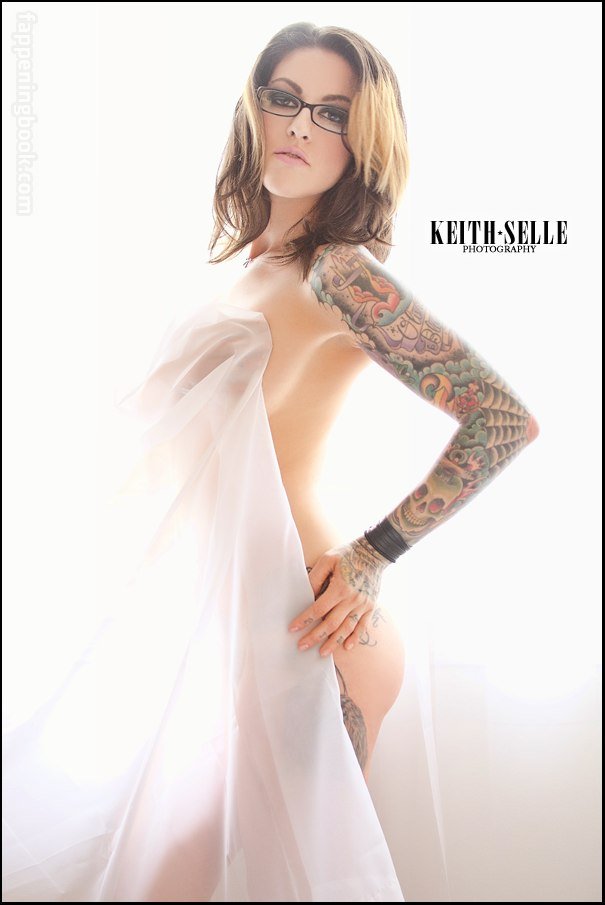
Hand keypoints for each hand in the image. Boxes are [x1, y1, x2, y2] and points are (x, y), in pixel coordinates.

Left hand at [288, 535, 391, 656]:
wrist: (374, 552)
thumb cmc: (348, 554)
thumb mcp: (328, 560)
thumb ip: (316, 578)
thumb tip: (307, 595)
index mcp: (340, 588)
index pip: (318, 609)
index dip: (304, 620)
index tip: (293, 628)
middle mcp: (352, 600)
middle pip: (331, 624)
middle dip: (315, 636)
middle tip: (302, 646)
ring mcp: (363, 605)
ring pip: (346, 629)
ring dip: (333, 642)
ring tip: (322, 653)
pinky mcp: (370, 606)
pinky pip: (363, 626)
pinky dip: (355, 637)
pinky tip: (346, 647)